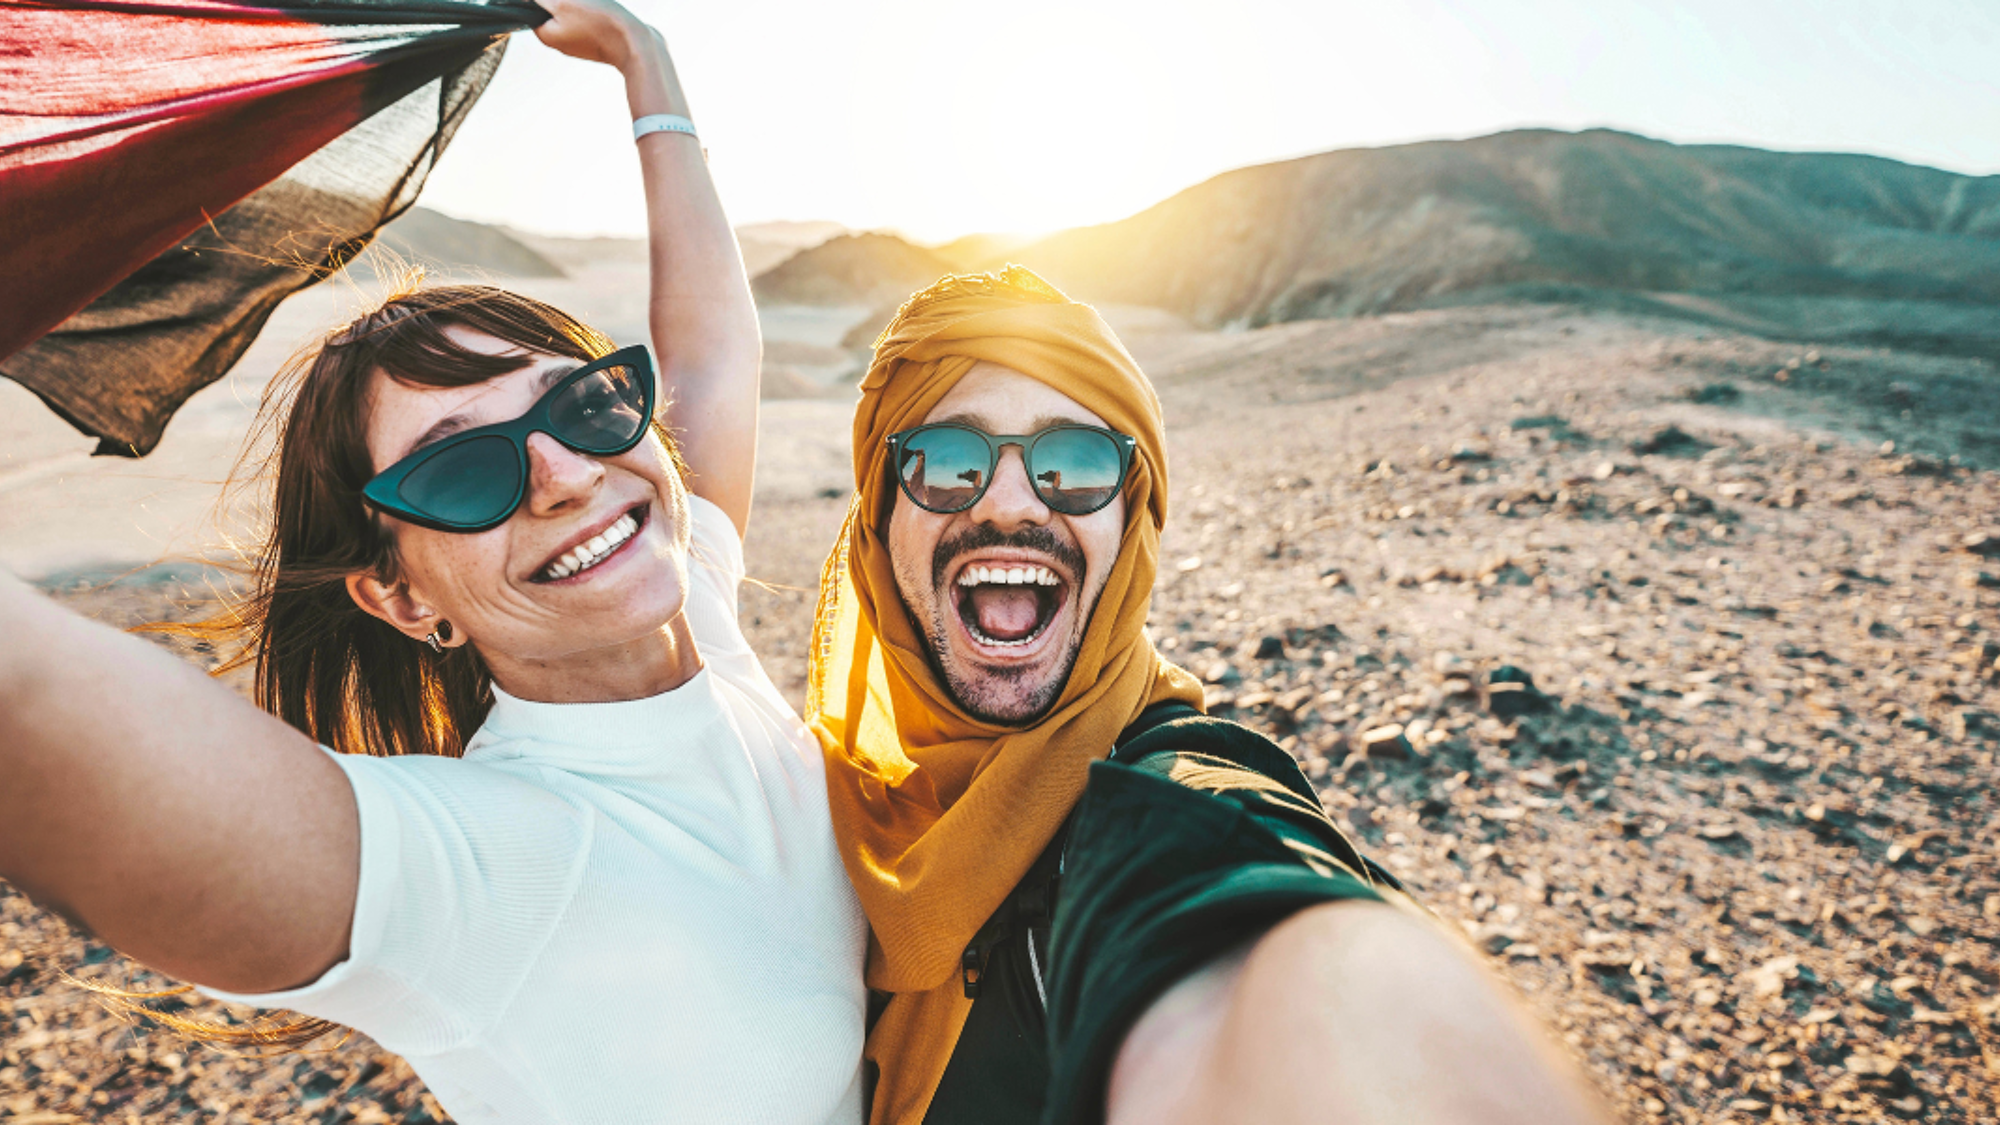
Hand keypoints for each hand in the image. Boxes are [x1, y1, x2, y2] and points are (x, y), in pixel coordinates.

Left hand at [531, 0, 656, 71]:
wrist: (637, 45)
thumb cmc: (601, 24)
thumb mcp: (564, 3)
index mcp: (546, 35)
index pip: (531, 6)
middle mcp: (559, 42)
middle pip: (551, 9)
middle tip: (580, 0)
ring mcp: (577, 43)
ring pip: (569, 13)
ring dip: (578, 3)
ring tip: (593, 5)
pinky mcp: (593, 41)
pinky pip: (586, 21)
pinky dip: (591, 11)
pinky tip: (602, 10)